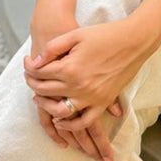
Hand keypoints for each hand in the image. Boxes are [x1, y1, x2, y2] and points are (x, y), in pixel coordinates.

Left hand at [24, 18, 147, 160]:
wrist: (134, 41)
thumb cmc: (105, 34)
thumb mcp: (75, 35)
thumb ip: (52, 48)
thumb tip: (35, 62)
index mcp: (70, 68)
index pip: (40, 73)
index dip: (29, 67)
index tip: (27, 62)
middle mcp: (78, 86)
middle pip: (45, 91)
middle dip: (32, 84)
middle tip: (30, 77)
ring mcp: (91, 97)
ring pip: (59, 111)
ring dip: (45, 107)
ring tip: (39, 98)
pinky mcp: (103, 103)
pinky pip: (83, 121)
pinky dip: (69, 125)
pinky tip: (60, 120)